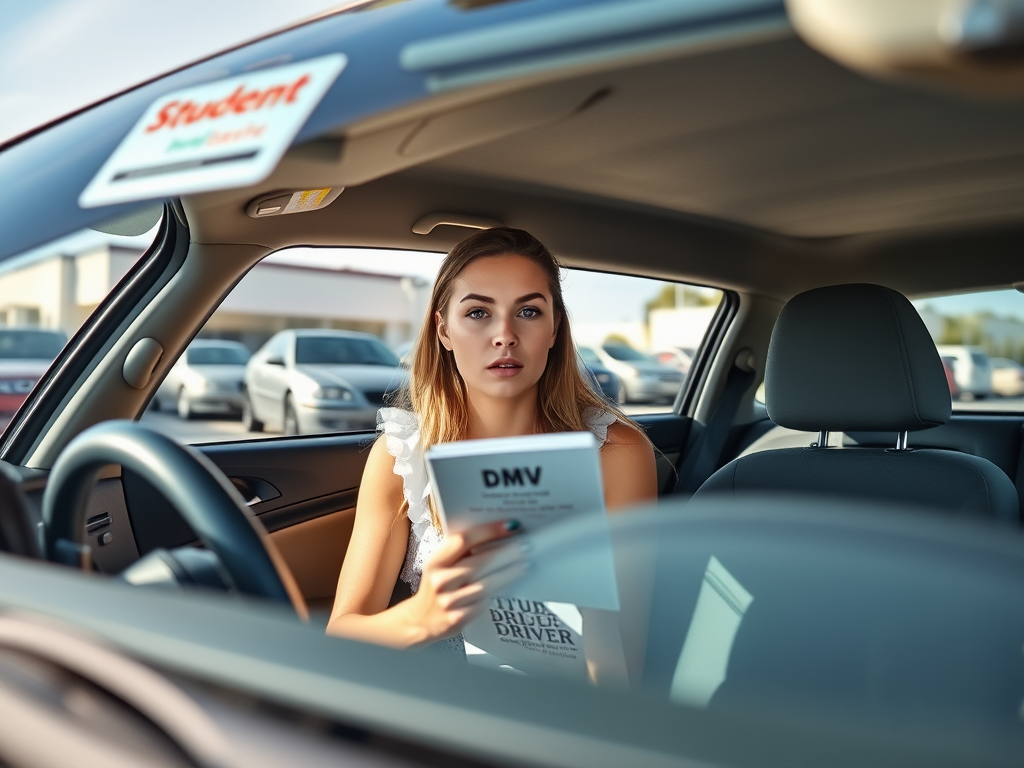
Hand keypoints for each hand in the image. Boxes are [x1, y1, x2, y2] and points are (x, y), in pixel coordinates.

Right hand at [401, 520, 527, 645]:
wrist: (422, 620)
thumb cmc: (439, 585)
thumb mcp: (441, 565)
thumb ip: (461, 552)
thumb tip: (498, 535)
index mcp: (435, 561)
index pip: (463, 541)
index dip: (489, 531)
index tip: (511, 525)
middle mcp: (440, 580)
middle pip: (480, 563)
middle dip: (506, 553)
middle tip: (526, 545)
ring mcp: (449, 601)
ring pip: (486, 584)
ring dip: (508, 573)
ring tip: (525, 564)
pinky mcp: (458, 619)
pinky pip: (485, 602)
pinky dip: (500, 592)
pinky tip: (512, 584)